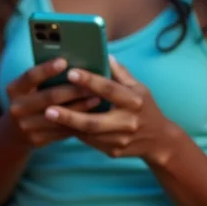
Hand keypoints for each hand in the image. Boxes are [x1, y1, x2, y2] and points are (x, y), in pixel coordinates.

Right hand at [3, 57, 101, 147]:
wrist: (14, 134)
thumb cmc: (28, 102)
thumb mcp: (26, 89)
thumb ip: (42, 79)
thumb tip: (70, 64)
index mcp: (13, 90)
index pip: (30, 76)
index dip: (47, 69)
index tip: (64, 61)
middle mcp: (17, 108)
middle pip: (49, 97)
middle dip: (73, 90)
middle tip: (92, 83)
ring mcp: (26, 126)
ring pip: (60, 115)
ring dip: (81, 106)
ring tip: (97, 98)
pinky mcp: (38, 139)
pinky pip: (62, 130)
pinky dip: (78, 122)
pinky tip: (92, 115)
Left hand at [44, 57, 179, 164]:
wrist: (159, 140)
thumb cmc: (144, 107)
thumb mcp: (138, 87)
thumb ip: (120, 72)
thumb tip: (104, 54)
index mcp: (134, 101)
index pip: (109, 89)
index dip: (90, 81)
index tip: (70, 73)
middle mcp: (128, 122)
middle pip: (95, 121)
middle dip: (70, 115)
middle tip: (48, 109)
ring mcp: (121, 140)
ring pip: (89, 134)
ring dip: (68, 125)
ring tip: (47, 115)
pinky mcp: (114, 151)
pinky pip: (90, 141)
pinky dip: (75, 132)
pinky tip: (59, 125)